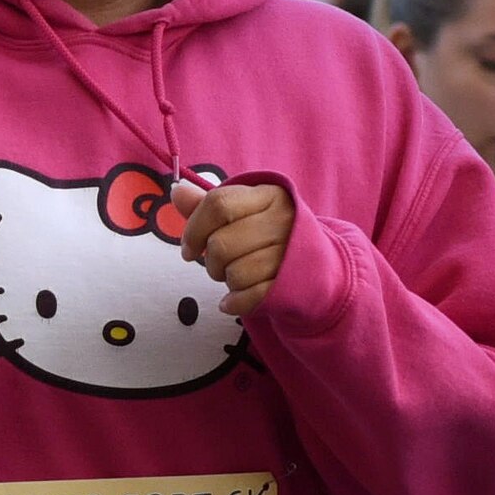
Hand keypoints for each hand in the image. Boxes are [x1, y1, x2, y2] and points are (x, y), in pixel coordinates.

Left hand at [173, 174, 293, 312]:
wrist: (317, 266)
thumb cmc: (269, 235)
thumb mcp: (244, 213)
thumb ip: (209, 206)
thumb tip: (176, 191)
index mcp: (269, 195)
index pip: (218, 204)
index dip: (194, 229)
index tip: (188, 248)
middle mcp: (283, 220)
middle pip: (221, 244)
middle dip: (210, 261)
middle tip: (217, 265)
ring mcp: (290, 253)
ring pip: (235, 273)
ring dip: (226, 281)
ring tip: (235, 277)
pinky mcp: (292, 284)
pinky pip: (251, 297)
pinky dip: (235, 302)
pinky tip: (232, 301)